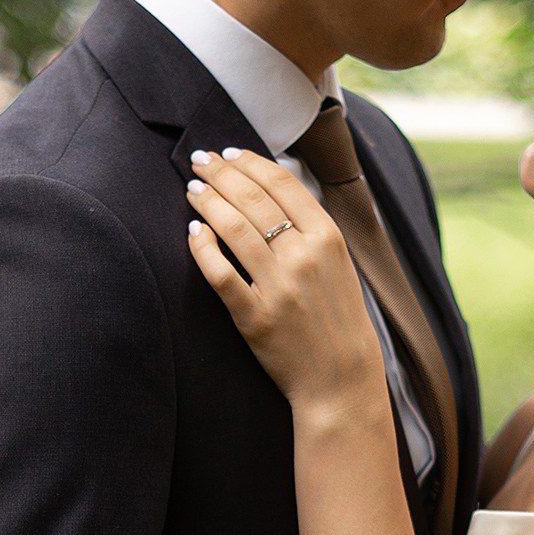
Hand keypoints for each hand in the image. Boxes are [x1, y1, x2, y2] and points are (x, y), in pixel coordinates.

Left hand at [185, 149, 385, 417]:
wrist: (341, 382)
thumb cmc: (338, 321)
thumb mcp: (339, 266)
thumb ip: (311, 230)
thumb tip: (272, 190)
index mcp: (328, 238)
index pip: (281, 182)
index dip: (249, 161)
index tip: (228, 152)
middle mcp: (304, 256)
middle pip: (253, 198)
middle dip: (220, 173)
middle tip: (200, 161)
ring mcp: (279, 287)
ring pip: (233, 228)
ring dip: (207, 201)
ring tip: (192, 189)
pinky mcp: (254, 317)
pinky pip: (219, 273)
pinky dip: (203, 248)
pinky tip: (193, 232)